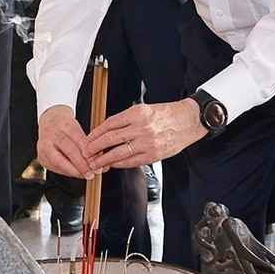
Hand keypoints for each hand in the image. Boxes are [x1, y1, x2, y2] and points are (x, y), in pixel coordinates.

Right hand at [37, 105, 93, 177]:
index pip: (78, 139)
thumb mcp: (78, 129)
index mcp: (63, 122)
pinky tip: (74, 173)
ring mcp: (43, 144)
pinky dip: (65, 172)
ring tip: (83, 175)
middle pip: (68, 150)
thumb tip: (99, 162)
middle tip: (91, 173)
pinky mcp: (40, 155)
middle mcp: (51, 132)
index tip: (96, 163)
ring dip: (73, 170)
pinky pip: (53, 167)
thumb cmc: (66, 126)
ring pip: (58, 161)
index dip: (88, 153)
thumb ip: (87, 144)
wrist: (50, 121)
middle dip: (81, 164)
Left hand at [85, 99, 207, 172]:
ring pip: (119, 153)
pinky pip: (131, 161)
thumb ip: (127, 120)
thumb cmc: (166, 114)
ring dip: (104, 160)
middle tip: (86, 153)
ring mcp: (148, 142)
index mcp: (137, 113)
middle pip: (111, 139)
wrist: (188, 121)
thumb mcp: (145, 109)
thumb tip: (107, 131)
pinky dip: (120, 164)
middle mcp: (142, 127)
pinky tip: (113, 164)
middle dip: (95, 148)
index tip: (88, 139)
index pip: (110, 124)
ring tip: (95, 163)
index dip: (96, 133)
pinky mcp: (153, 155)